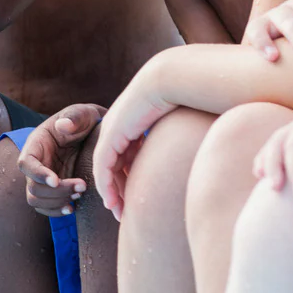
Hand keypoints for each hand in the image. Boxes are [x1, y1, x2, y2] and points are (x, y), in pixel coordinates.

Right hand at [19, 104, 104, 217]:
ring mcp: (42, 178)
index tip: (56, 180)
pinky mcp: (52, 189)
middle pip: (32, 186)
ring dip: (57, 202)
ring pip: (36, 199)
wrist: (91, 132)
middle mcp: (36, 163)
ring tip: (79, 194)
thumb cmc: (83, 120)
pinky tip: (72, 208)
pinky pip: (45, 206)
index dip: (38, 174)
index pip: (26, 163)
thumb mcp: (81, 113)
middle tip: (82, 186)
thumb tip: (63, 126)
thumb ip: (73, 117)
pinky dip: (56, 211)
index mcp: (36, 144)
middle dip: (56, 191)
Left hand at [92, 63, 176, 219]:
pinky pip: (103, 167)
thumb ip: (172, 140)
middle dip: (118, 191)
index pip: (123, 156)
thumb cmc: (179, 98)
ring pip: (105, 170)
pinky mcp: (110, 137)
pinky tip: (112, 201)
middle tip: (123, 212)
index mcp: (129, 123)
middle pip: (113, 166)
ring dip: (112, 193)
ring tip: (119, 212)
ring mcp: (111, 132)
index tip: (133, 197)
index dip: (127, 178)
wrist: (166, 80)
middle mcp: (116, 128)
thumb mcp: (172, 125)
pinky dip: (106, 186)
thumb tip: (189, 151)